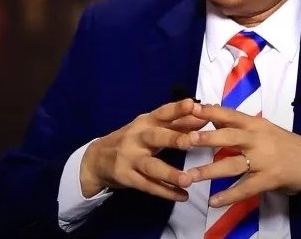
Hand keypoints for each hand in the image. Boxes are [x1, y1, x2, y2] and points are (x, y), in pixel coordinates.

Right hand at [79, 98, 207, 200]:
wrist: (97, 158)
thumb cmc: (132, 139)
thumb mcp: (150, 128)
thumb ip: (176, 123)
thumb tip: (203, 116)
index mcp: (145, 122)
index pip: (162, 112)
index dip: (177, 109)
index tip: (192, 104)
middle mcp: (136, 137)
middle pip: (155, 137)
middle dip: (173, 138)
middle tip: (192, 141)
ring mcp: (129, 158)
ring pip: (151, 166)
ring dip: (170, 173)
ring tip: (188, 180)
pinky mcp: (126, 176)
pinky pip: (147, 185)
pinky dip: (165, 192)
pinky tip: (182, 196)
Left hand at [182, 104, 300, 207]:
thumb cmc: (287, 144)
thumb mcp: (264, 129)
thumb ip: (240, 126)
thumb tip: (213, 116)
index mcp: (255, 124)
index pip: (229, 114)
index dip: (209, 111)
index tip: (190, 108)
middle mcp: (258, 139)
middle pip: (228, 137)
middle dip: (206, 138)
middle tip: (185, 140)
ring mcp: (263, 160)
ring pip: (232, 164)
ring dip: (209, 171)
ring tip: (190, 176)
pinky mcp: (269, 179)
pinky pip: (245, 189)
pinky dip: (228, 196)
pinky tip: (213, 202)